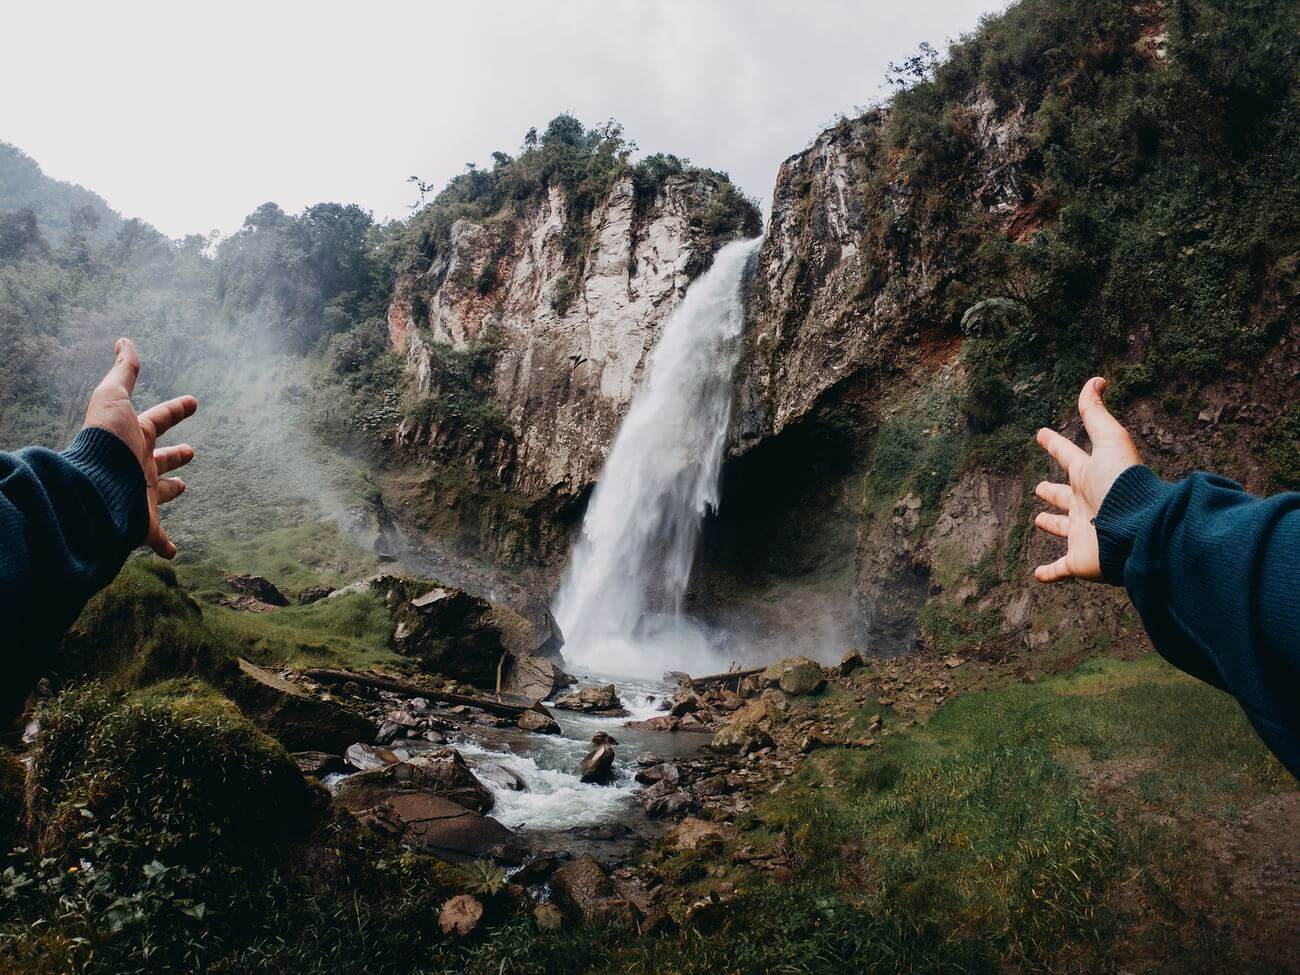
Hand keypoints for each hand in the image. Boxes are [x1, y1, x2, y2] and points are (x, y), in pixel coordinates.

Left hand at [83, 338, 197, 558]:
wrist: (93, 489)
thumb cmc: (106, 444)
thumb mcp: (112, 399)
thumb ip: (122, 372)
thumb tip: (124, 340)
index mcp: (134, 438)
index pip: (159, 419)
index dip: (177, 410)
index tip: (193, 402)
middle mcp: (137, 466)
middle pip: (159, 458)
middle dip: (174, 454)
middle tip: (191, 451)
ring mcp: (141, 495)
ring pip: (160, 492)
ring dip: (171, 490)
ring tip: (183, 487)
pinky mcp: (142, 524)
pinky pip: (156, 537)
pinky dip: (166, 544)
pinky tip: (173, 552)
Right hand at [1032, 377, 1141, 582]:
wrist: (1139, 528)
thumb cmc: (1124, 485)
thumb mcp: (1110, 442)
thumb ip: (1097, 414)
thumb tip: (1095, 379)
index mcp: (1090, 476)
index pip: (1069, 456)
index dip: (1054, 445)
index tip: (1041, 434)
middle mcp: (1087, 503)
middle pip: (1066, 494)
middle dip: (1053, 490)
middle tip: (1040, 487)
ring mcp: (1083, 533)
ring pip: (1064, 527)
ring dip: (1052, 524)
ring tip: (1039, 519)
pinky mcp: (1080, 560)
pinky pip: (1061, 568)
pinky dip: (1049, 573)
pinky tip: (1038, 575)